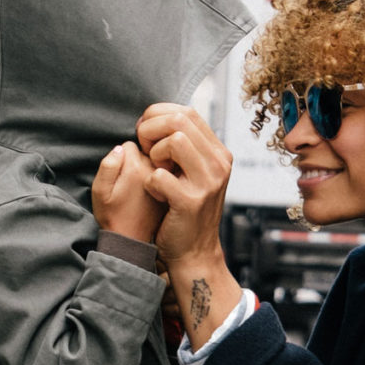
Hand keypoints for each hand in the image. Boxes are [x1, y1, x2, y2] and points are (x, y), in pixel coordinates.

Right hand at [91, 141, 166, 242]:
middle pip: (147, 150)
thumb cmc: (112, 215)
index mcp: (135, 166)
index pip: (130, 145)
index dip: (122, 158)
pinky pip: (167, 173)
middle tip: (131, 183)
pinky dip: (161, 179)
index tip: (120, 176)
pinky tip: (154, 193)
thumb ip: (108, 165)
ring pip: (158, 161)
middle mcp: (154, 169)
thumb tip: (121, 148)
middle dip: (137, 160)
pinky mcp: (175, 188)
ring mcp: (167, 178)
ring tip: (141, 190)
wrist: (133, 241)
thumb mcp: (100, 192)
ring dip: (150, 169)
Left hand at [136, 104, 241, 349]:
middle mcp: (219, 164)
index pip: (187, 112)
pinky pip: (159, 175)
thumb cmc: (184, 210)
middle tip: (145, 151)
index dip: (158, 116)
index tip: (147, 135)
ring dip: (153, 153)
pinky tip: (157, 194)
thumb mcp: (193, 173)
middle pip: (179, 120)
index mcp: (219, 153)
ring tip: (154, 170)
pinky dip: (150, 183)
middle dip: (151, 130)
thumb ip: (185, 146)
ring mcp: (208, 183)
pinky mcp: (191, 202)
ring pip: (174, 140)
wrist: (194, 252)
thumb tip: (160, 117)